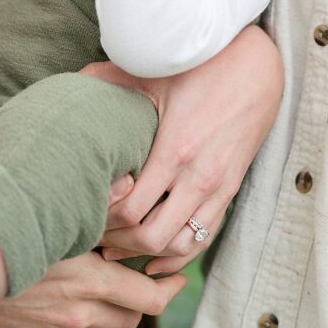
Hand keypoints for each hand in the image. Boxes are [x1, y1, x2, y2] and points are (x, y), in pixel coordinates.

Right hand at [0, 175, 185, 327]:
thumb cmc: (10, 236)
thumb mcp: (59, 215)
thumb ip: (100, 200)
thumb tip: (131, 181)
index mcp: (91, 282)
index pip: (151, 299)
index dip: (171, 289)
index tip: (177, 276)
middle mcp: (80, 312)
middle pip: (133, 319)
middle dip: (144, 300)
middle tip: (147, 277)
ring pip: (103, 327)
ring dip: (111, 309)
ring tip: (107, 282)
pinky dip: (83, 318)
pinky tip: (72, 294)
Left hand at [82, 25, 282, 273]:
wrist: (257, 68)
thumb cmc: (202, 67)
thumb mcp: (155, 74)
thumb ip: (110, 81)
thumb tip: (70, 86)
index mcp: (175, 150)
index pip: (131, 210)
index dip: (104, 218)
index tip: (84, 209)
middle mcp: (199, 177)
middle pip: (152, 237)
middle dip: (118, 241)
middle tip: (92, 233)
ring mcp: (219, 187)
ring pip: (179, 245)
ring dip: (146, 253)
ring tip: (115, 246)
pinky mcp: (230, 189)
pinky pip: (204, 237)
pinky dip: (178, 256)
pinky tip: (154, 260)